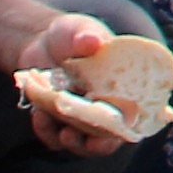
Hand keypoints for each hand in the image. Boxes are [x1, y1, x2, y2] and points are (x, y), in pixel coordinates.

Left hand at [11, 12, 136, 159]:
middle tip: (83, 137)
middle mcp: (105, 110)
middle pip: (109, 138)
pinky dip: (46, 131)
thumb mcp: (79, 29)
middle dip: (97, 144)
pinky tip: (38, 115)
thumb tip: (93, 42)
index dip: (129, 126)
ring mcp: (81, 120)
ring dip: (70, 140)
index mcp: (122, 89)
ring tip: (55, 123)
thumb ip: (86, 35)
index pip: (134, 114)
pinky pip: (54, 138)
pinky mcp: (58, 125)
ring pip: (81, 143)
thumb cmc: (70, 34)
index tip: (118, 130)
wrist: (39, 42)